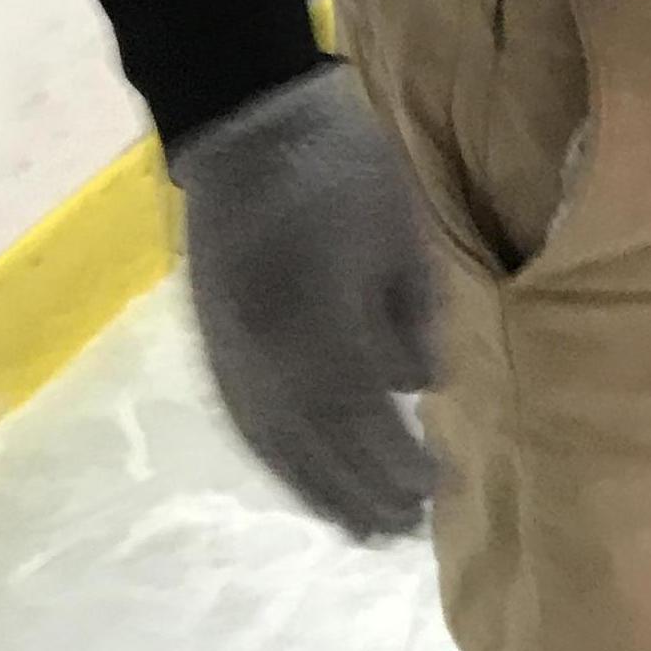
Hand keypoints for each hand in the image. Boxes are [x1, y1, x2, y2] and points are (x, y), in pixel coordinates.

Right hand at [166, 66, 437, 539]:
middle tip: (404, 525)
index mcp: (321, 321)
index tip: (436, 488)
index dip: (396, 461)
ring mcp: (233, 352)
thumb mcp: (400, 232)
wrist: (245, 123)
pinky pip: (245, 421)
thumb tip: (419, 385)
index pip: (363, 417)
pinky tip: (300, 478)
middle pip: (318, 445)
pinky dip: (277, 460)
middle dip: (364, 490)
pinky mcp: (214, 343)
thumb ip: (414, 314)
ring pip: (276, 444)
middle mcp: (270, 353)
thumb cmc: (341, 165)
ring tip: (358, 526)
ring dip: (318, 491)